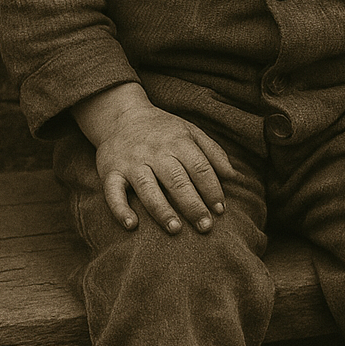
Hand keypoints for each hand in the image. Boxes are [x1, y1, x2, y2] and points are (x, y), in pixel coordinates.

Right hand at [72, 84, 235, 235]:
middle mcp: (155, 152)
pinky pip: (113, 192)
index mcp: (178, 141)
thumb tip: (233, 177)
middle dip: (193, 205)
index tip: (221, 210)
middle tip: (205, 227)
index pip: (200, 168)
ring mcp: (132, 162)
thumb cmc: (162, 130)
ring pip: (148, 188)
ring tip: (176, 229)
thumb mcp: (190, 131)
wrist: (120, 115)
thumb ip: (213, 152)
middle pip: (177, 180)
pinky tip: (131, 225)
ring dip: (162, 210)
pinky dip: (120, 209)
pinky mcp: (111, 172)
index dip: (212, 190)